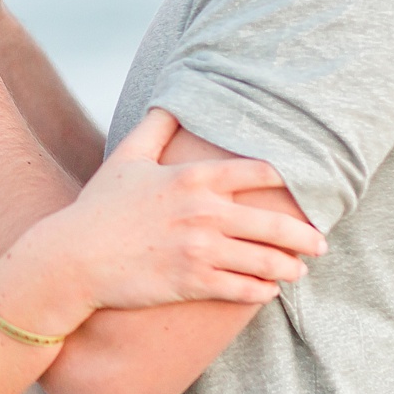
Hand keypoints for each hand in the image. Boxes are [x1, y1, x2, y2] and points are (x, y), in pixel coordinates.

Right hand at [0, 111, 328, 331]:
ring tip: (298, 271)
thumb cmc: (99, 209)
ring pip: (266, 261)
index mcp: (193, 178)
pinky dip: (262, 292)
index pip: (259, 172)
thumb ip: (154, 129)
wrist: (73, 259)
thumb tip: (170, 101)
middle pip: (275, 223)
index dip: (289, 181)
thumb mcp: (125, 159)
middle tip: (320, 243)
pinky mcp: (193, 283)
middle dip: (305, 235)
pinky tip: (268, 291)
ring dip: (289, 268)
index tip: (305, 190)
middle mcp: (204, 212)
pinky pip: (244, 290)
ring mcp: (200, 250)